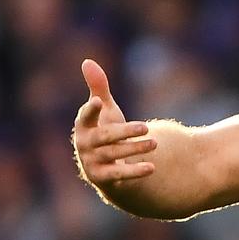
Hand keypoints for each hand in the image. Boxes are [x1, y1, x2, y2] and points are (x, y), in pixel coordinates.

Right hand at [73, 59, 156, 185]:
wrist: (106, 166)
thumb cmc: (106, 131)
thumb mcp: (106, 110)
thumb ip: (99, 88)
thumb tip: (87, 61)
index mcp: (84, 126)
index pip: (85, 117)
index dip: (90, 110)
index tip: (98, 101)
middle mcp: (85, 145)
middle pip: (104, 137)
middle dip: (124, 131)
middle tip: (146, 126)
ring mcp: (91, 162)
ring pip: (113, 154)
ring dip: (134, 148)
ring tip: (155, 143)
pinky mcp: (102, 178)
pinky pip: (119, 175)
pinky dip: (135, 172)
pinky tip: (152, 167)